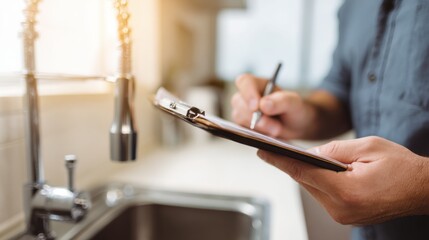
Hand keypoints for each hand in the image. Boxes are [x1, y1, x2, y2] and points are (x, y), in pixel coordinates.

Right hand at [231, 74, 311, 139]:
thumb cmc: (294, 109)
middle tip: (275, 128)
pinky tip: (268, 135)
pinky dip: (255, 134)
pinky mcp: (243, 125)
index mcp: (258, 84)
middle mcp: (246, 96)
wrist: (295, 125)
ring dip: (258, 127)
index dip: (248, 93)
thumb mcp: (293, 103)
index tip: (256, 107)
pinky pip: (242, 129)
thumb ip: (281, 101)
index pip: (245, 82)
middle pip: (238, 102)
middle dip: (255, 117)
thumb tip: (263, 105)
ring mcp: (242, 110)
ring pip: (239, 117)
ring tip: (276, 130)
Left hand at [257, 136, 428, 224]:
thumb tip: (307, 152)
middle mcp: (342, 209)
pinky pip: (321, 196)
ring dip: (304, 172)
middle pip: (305, 181)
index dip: (280, 160)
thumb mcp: (367, 146)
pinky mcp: (344, 217)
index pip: (304, 172)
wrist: (422, 189)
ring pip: (311, 189)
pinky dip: (316, 181)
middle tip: (273, 149)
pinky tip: (314, 169)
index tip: (262, 152)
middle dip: (291, 164)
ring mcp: (343, 216)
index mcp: (348, 191)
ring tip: (292, 156)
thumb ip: (332, 150)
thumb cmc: (400, 166)